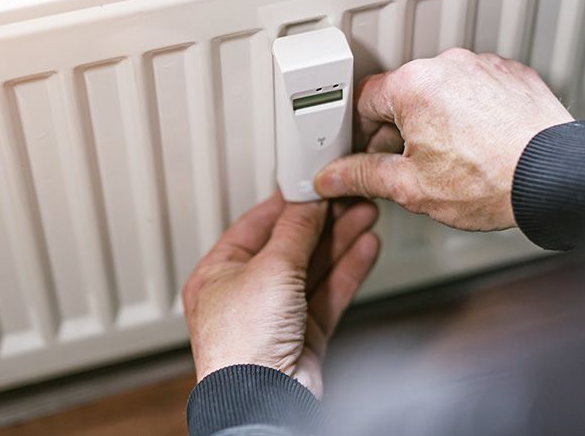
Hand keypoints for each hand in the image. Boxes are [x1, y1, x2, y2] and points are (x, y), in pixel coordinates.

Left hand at [182, 192, 379, 396]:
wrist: (263, 401)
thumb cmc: (243, 345)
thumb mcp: (270, 268)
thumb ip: (295, 230)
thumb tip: (308, 200)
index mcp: (218, 273)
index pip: (256, 225)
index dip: (288, 203)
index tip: (313, 183)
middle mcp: (246, 294)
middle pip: (290, 245)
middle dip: (323, 221)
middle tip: (348, 197)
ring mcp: (276, 316)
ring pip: (314, 268)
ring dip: (340, 241)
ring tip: (365, 214)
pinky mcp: (304, 335)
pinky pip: (329, 294)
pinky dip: (348, 270)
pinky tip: (365, 248)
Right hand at [314, 48, 572, 230]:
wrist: (557, 177)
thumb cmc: (492, 181)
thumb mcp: (412, 187)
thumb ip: (365, 175)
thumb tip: (336, 176)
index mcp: (412, 85)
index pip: (363, 100)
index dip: (359, 133)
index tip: (366, 152)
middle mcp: (447, 65)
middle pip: (403, 93)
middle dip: (401, 128)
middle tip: (410, 164)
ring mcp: (483, 66)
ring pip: (442, 90)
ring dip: (438, 117)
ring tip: (455, 158)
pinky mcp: (512, 75)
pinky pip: (477, 88)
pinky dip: (473, 111)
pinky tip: (482, 143)